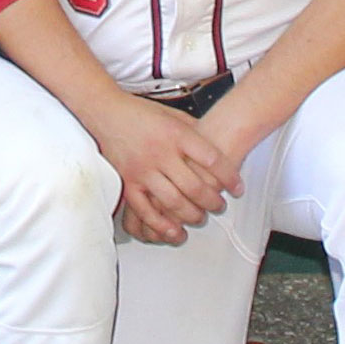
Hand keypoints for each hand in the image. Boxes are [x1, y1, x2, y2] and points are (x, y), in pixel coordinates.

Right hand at [90, 93, 238, 245]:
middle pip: (195, 186)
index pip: (212, 160)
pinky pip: (145, 210)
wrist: (107, 112)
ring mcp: (143, 169)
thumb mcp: (175, 116)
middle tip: (220, 206)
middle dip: (213, 202)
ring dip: (191, 215)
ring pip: (173, 202)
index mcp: (177, 134)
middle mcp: (161, 153)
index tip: (237, 188)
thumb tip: (218, 150)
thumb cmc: (142, 113)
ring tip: (201, 217)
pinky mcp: (127, 183)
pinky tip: (174, 231)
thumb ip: (195, 133)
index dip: (229, 177)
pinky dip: (161, 224)